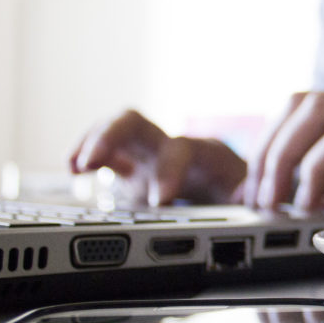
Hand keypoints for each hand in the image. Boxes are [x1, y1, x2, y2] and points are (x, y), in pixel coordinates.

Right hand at [69, 110, 246, 205]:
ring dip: (92, 142)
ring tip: (75, 166)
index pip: (182, 149)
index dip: (169, 170)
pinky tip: (73, 171)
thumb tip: (246, 199)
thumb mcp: (250, 198)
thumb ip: (246, 199)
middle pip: (137, 122)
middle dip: (111, 136)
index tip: (160, 200)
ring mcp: (147, 153)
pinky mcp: (131, 166)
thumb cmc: (242, 192)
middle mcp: (171, 145)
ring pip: (115, 131)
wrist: (233, 189)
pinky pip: (105, 152)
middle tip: (91, 161)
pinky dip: (86, 156)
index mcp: (204, 153)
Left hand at [242, 87, 323, 211]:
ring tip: (274, 199)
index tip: (261, 183)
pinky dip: (314, 170)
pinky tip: (310, 203)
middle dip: (268, 149)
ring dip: (282, 156)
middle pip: (300, 101)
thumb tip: (306, 209)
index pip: (312, 105)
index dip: (276, 142)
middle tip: (256, 195)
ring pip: (312, 109)